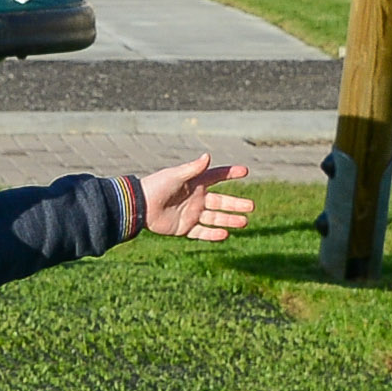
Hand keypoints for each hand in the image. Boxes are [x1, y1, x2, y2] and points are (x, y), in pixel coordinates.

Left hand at [133, 154, 252, 243]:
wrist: (139, 206)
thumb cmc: (156, 186)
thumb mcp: (175, 176)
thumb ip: (192, 169)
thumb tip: (208, 156)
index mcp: (195, 183)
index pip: (217, 176)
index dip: (230, 174)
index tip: (245, 171)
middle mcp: (196, 198)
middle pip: (221, 201)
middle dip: (236, 204)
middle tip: (252, 206)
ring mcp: (191, 214)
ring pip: (215, 218)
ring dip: (230, 220)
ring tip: (245, 222)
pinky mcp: (184, 228)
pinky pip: (202, 232)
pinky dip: (213, 234)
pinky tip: (226, 234)